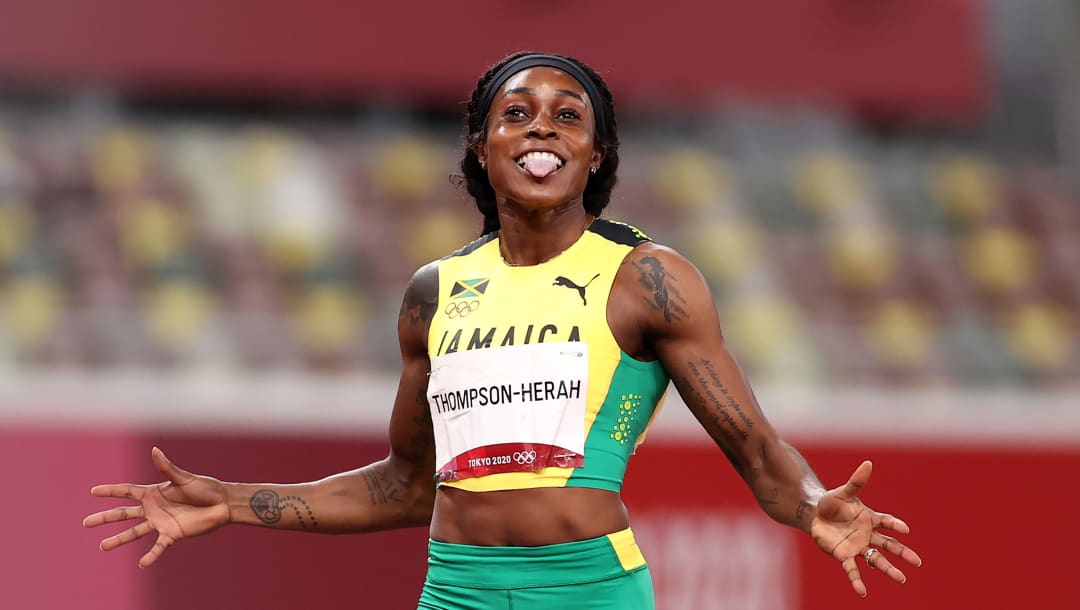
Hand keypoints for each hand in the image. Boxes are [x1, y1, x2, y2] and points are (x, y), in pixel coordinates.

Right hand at [83, 447, 230, 567]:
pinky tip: (141, 563)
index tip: (93, 491)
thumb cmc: (205, 487)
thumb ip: (167, 468)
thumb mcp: (184, 478)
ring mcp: (161, 522)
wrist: (222, 504)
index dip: (111, 491)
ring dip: (119, 539)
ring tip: (102, 546)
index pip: (127, 491)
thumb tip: (154, 450)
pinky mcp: (172, 534)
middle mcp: (154, 508)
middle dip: (105, 518)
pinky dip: (151, 555)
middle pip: (124, 514)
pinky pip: (158, 547)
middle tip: (86, 523)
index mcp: (154, 492)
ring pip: (134, 532)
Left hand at [810, 460, 922, 596]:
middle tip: (917, 562)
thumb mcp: (843, 492)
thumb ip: (856, 481)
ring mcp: (857, 546)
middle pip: (888, 545)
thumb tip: (868, 463)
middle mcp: (867, 534)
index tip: (905, 529)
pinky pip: (852, 570)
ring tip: (901, 579)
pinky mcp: (844, 555)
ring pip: (876, 560)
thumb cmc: (832, 503)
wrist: (815, 515)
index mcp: (870, 518)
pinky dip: (857, 580)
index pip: (886, 522)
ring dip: (888, 569)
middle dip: (903, 553)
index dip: (895, 525)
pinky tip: (862, 592)